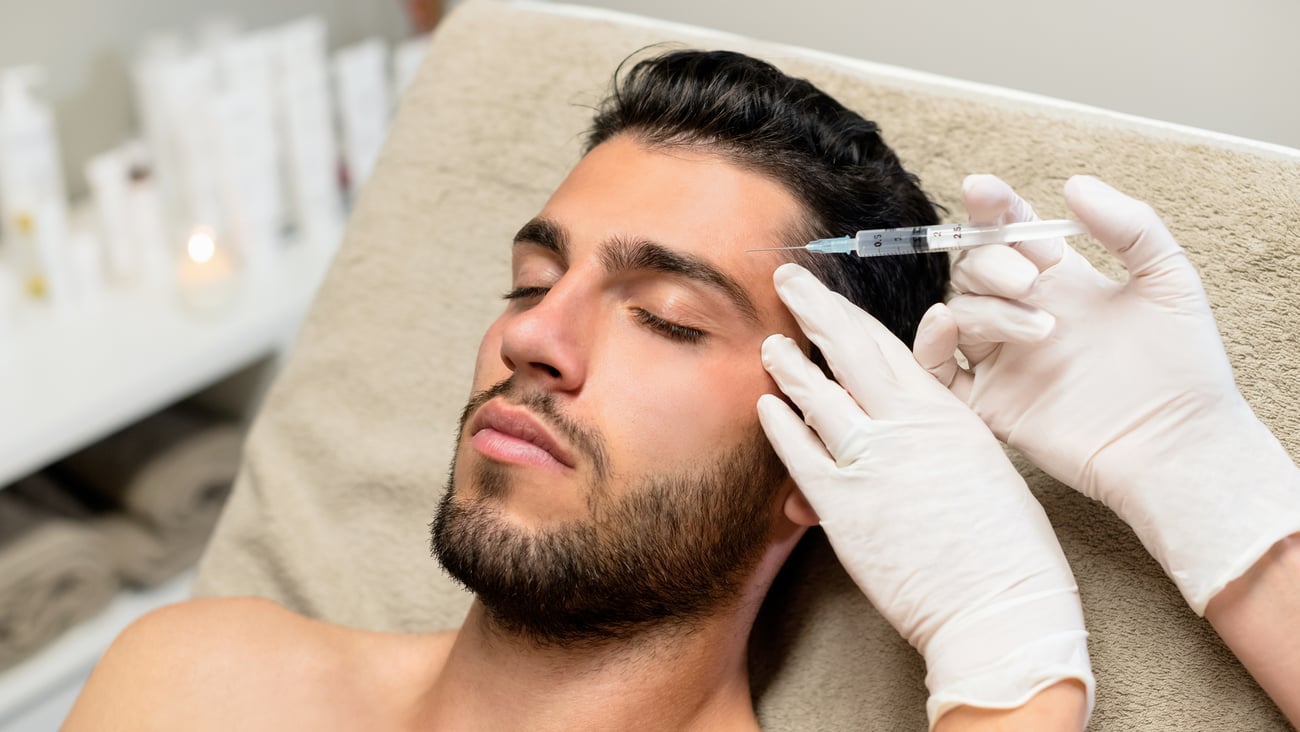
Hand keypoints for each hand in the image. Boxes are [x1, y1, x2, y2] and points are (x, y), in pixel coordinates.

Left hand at [758, 263, 1092, 727]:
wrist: (1001, 612)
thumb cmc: (1008, 549)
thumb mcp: (984, 464)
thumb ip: (941, 426)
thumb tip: (910, 404)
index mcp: (946, 412)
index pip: (886, 346)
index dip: (850, 315)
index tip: (829, 294)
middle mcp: (905, 426)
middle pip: (848, 351)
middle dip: (813, 309)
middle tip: (787, 280)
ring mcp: (870, 463)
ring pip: (817, 396)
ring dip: (789, 366)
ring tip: (771, 344)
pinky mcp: (844, 508)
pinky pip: (800, 455)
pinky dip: (781, 427)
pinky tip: (766, 407)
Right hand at [914, 174, 1299, 613]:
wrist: (1178, 444)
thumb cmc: (1184, 368)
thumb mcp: (1170, 278)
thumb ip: (1129, 225)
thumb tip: (1072, 184)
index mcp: (1062, 282)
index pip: (1011, 232)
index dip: (992, 207)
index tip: (984, 191)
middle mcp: (1025, 315)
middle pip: (975, 268)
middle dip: (992, 262)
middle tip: (1031, 280)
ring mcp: (1003, 359)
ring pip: (959, 312)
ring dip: (987, 308)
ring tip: (1042, 328)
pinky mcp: (989, 402)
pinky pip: (936, 367)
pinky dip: (931, 341)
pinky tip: (950, 327)